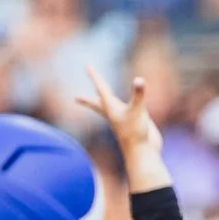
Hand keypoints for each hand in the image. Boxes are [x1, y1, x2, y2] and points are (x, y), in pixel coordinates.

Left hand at [77, 66, 169, 193]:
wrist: (142, 153)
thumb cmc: (136, 133)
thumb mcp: (138, 110)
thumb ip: (138, 95)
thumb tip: (139, 81)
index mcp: (112, 108)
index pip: (101, 88)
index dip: (95, 76)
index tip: (87, 66)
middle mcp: (115, 114)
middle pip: (98, 104)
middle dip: (88, 100)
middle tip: (76, 98)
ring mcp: (124, 120)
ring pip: (111, 110)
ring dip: (106, 105)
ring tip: (105, 99)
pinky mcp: (134, 125)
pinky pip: (129, 113)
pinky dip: (126, 109)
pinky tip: (129, 109)